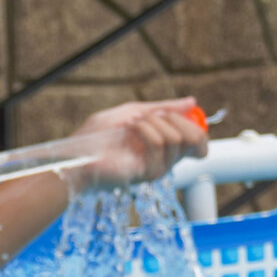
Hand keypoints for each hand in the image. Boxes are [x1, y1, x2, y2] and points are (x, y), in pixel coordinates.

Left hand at [66, 99, 208, 190]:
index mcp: (163, 149)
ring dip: (154, 122)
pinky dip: (145, 129)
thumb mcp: (133, 112)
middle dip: (174, 117)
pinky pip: (159, 144)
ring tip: (133, 124)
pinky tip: (129, 130)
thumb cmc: (98, 136)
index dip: (196, 125)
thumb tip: (192, 102)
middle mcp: (165, 161)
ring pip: (177, 138)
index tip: (178, 114)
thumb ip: (162, 108)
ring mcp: (157, 169)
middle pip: (196, 139)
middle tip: (150, 116)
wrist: (76, 155)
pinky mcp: (147, 174)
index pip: (199, 143)